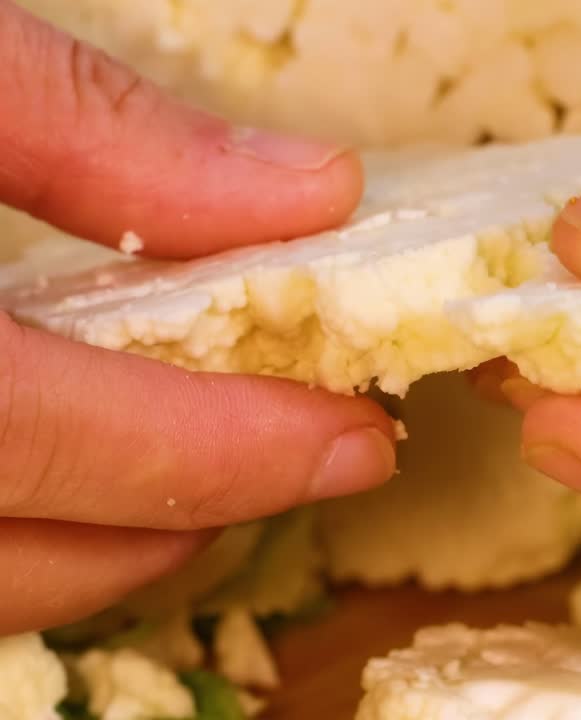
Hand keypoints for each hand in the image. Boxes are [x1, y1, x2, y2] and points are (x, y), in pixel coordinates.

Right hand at [0, 0, 395, 634]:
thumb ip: (100, 134)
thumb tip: (310, 193)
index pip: (49, 441)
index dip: (224, 454)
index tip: (351, 437)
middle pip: (11, 557)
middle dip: (185, 516)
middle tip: (298, 453)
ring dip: (103, 548)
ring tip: (204, 471)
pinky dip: (12, 542)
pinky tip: (68, 474)